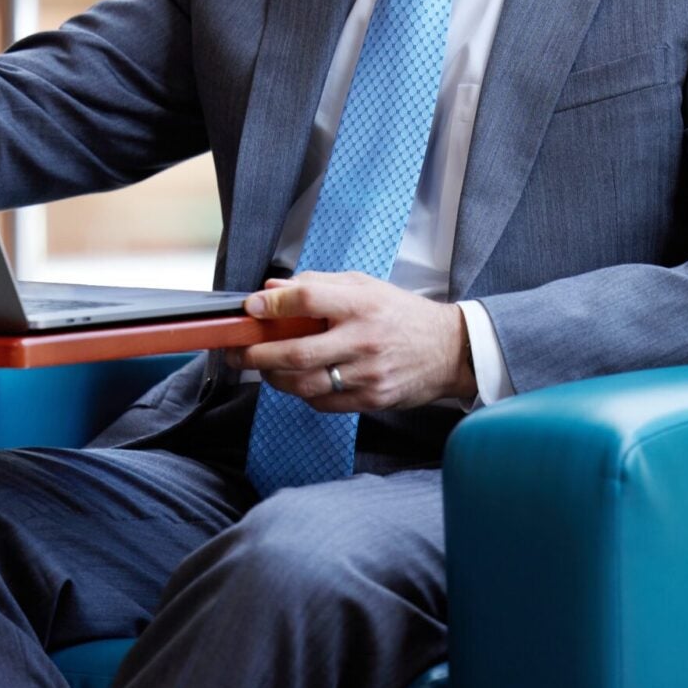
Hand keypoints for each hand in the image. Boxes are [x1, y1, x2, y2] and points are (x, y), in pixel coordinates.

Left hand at [228, 271, 474, 411]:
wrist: (449, 350)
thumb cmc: (402, 315)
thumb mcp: (366, 286)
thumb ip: (319, 285)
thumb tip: (272, 289)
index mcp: (362, 304)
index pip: (308, 299)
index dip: (273, 304)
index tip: (251, 307)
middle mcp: (363, 340)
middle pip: (296, 352)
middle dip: (258, 354)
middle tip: (238, 351)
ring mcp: (367, 374)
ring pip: (304, 384)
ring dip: (274, 378)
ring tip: (264, 368)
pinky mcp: (371, 399)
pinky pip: (322, 402)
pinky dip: (302, 393)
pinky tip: (299, 381)